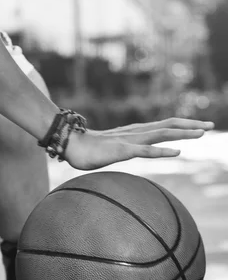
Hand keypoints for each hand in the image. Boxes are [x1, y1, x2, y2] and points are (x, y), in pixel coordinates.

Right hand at [64, 118, 214, 170]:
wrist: (68, 144)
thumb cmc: (85, 149)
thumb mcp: (108, 150)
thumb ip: (119, 151)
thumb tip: (122, 154)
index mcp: (134, 133)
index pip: (163, 125)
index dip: (182, 124)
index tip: (199, 126)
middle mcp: (135, 133)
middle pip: (168, 125)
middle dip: (190, 124)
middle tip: (211, 125)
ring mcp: (129, 141)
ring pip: (161, 134)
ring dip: (183, 133)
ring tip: (202, 132)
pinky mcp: (121, 151)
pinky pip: (146, 151)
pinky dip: (163, 151)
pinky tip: (177, 152)